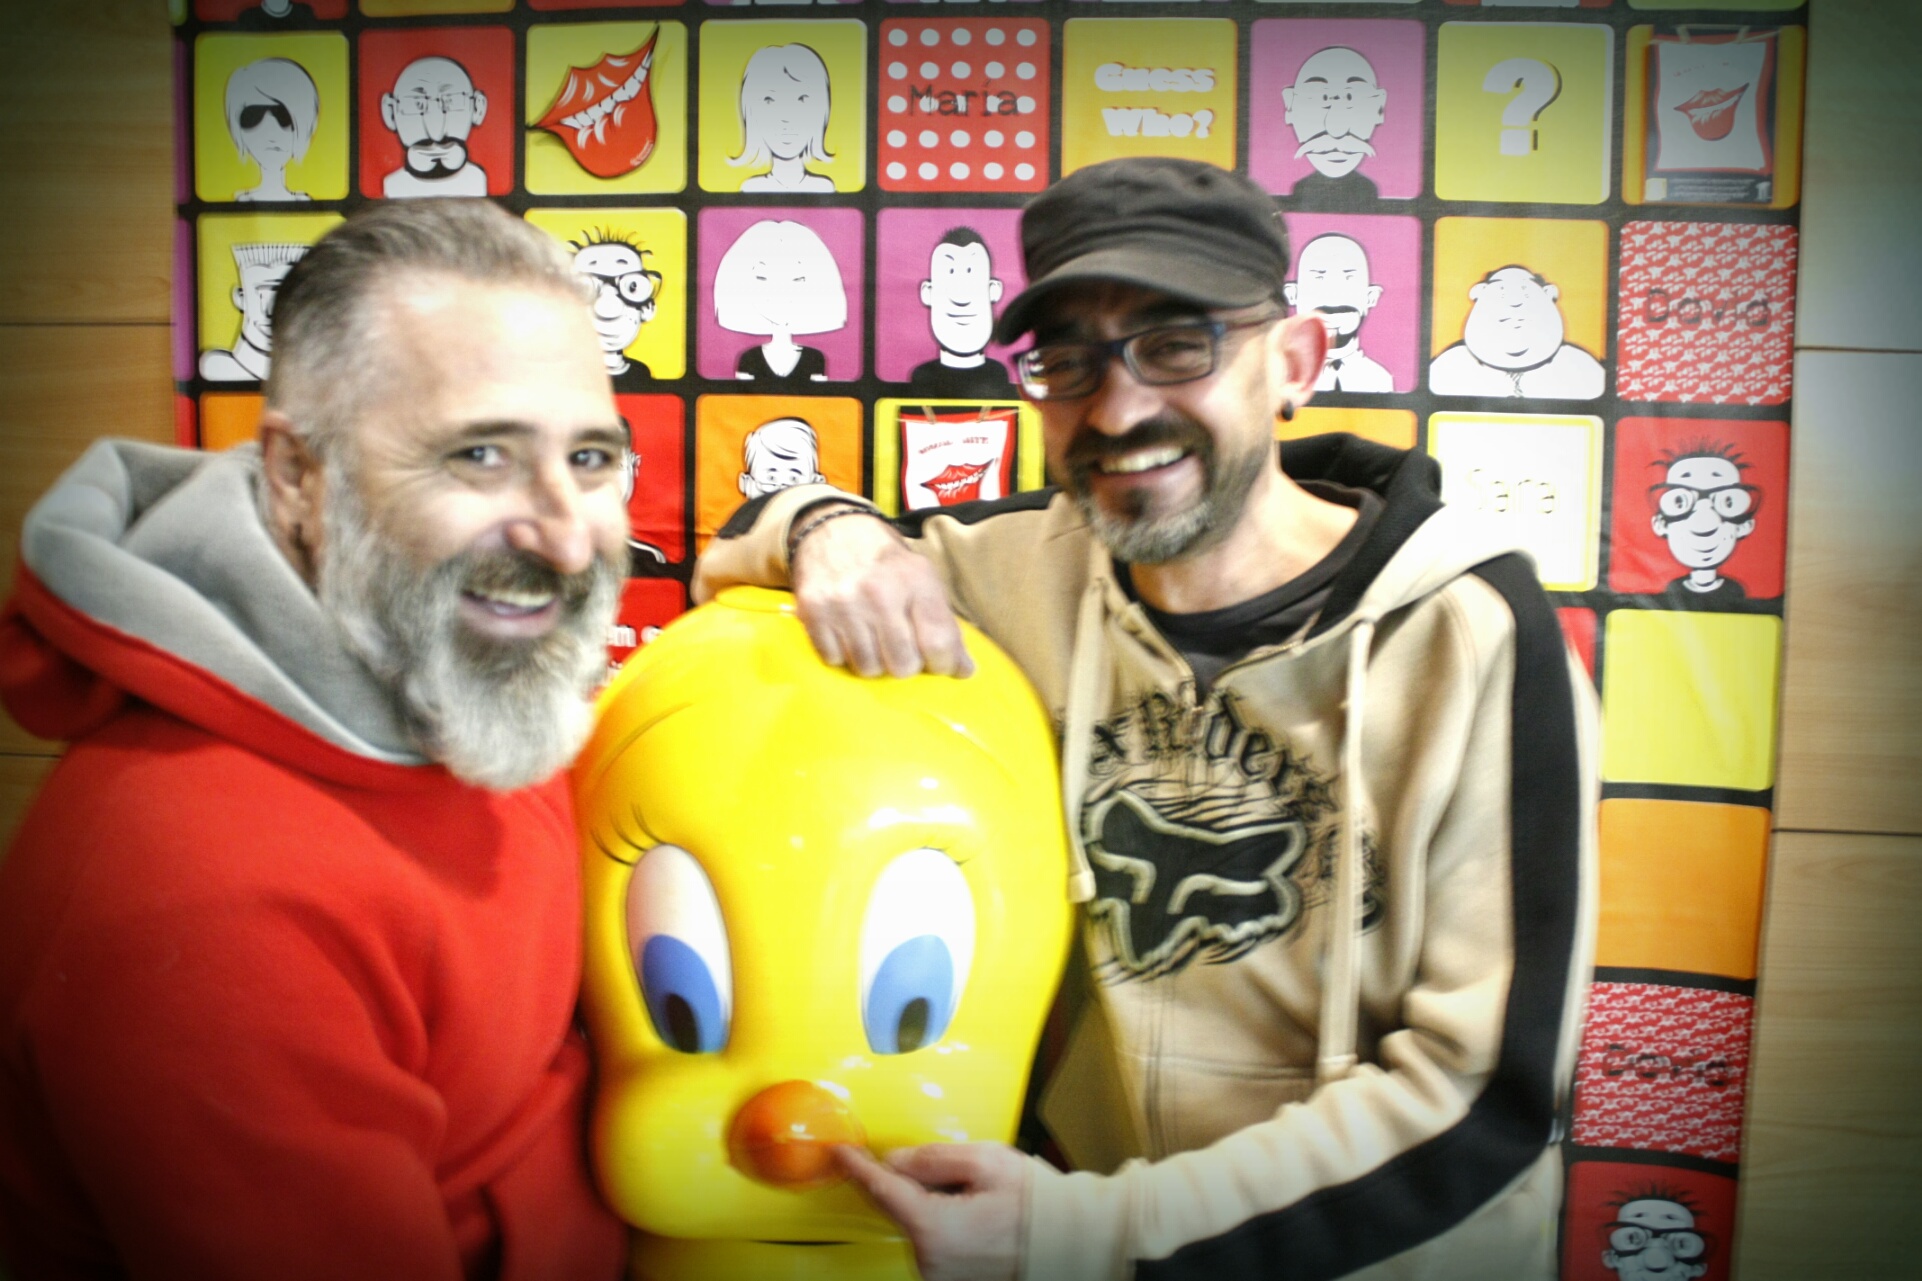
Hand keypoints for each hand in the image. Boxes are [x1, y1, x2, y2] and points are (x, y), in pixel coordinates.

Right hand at [789, 507, 973, 678]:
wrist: (832, 529)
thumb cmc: (885, 562)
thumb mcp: (922, 578)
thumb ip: (944, 623)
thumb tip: (964, 671)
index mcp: (915, 580)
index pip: (938, 642)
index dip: (943, 664)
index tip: (938, 663)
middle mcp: (879, 591)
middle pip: (902, 664)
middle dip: (904, 663)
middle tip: (899, 648)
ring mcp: (844, 603)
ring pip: (867, 668)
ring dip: (872, 661)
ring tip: (872, 639)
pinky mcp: (814, 612)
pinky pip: (835, 660)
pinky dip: (842, 654)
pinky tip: (847, 633)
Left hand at [835, 1143, 1026, 1280]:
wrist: (1071, 1243)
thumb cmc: (1036, 1204)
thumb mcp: (987, 1162)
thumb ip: (933, 1158)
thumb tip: (895, 1161)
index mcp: (936, 1229)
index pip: (883, 1190)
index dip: (858, 1167)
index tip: (840, 1150)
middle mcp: (930, 1259)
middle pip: (900, 1207)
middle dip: (907, 1180)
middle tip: (941, 1166)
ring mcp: (939, 1274)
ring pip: (916, 1222)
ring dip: (928, 1200)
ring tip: (975, 1193)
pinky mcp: (949, 1278)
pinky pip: (931, 1239)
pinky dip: (939, 1219)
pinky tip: (972, 1209)